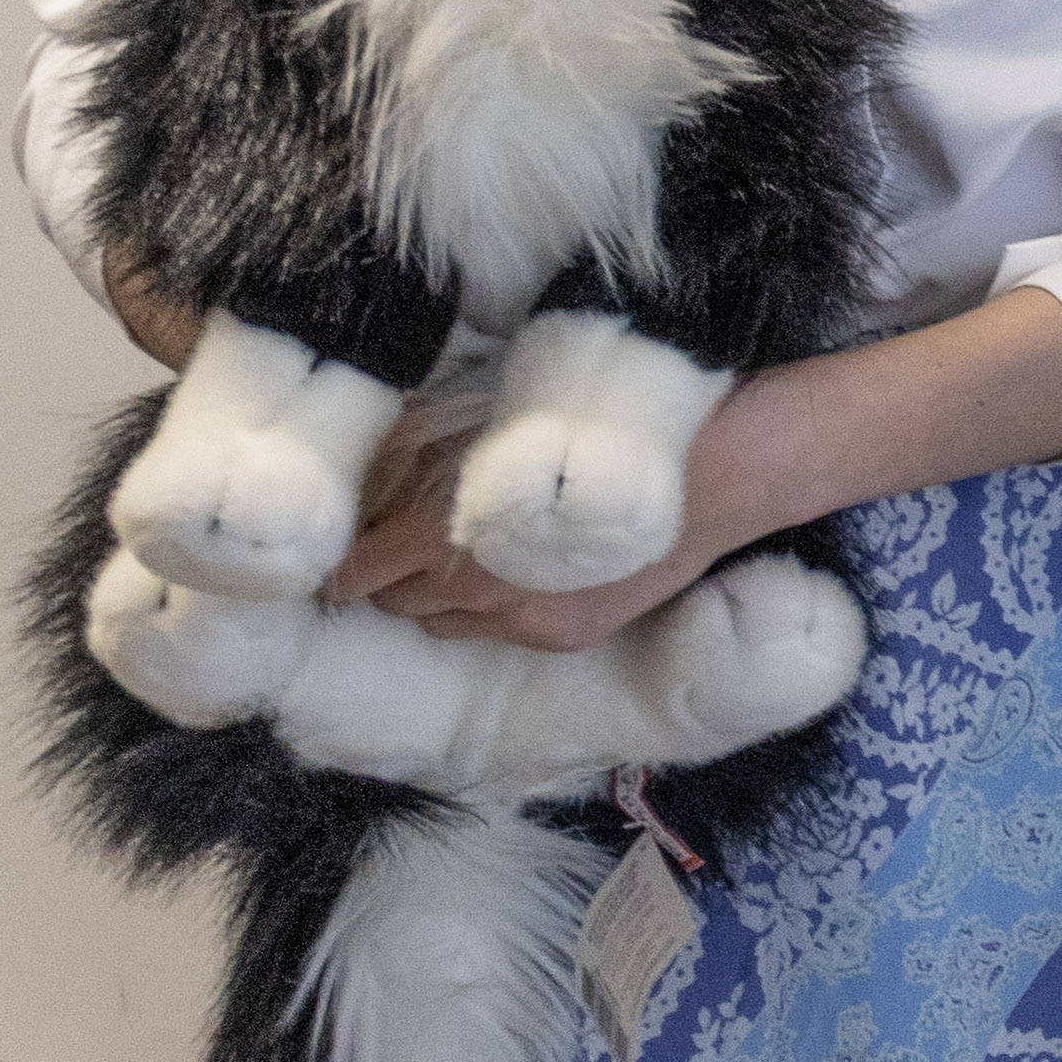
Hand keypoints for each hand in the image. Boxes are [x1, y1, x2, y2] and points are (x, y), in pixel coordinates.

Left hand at [347, 379, 770, 651]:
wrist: (719, 472)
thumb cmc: (610, 428)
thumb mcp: (504, 424)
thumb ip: (434, 451)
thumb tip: (379, 455)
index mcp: (452, 534)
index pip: (363, 572)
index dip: (346, 563)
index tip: (343, 549)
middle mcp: (479, 592)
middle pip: (397, 603)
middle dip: (391, 576)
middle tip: (402, 542)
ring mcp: (525, 623)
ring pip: (445, 626)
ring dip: (439, 598)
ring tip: (462, 559)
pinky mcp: (566, 637)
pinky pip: (501, 632)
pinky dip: (495, 608)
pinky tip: (524, 573)